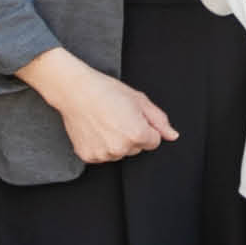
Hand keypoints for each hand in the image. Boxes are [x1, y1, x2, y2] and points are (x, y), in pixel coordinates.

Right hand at [19, 48, 176, 164]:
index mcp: (137, 134)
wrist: (73, 89)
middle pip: (136, 149)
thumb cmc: (105, 90)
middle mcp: (121, 148)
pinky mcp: (88, 156)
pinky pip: (102, 155)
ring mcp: (103, 153)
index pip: (154, 141)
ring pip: (119, 152)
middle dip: (130, 135)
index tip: (129, 115)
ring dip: (115, 141)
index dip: (144, 127)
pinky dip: (99, 145)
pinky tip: (93, 130)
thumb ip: (159, 120)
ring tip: (102, 122)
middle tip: (115, 116)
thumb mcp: (138, 99)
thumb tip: (172, 136)